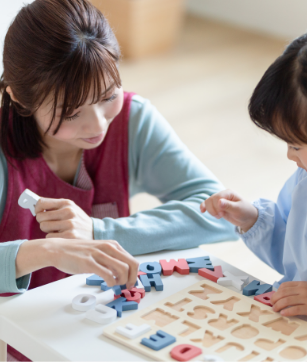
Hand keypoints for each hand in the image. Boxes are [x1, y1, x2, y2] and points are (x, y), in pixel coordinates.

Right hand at [16, 238, 138, 289]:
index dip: (135, 274)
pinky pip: (107, 275)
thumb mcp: (99, 251)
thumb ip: (110, 259)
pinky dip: (111, 282)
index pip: (132, 260)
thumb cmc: (78, 252)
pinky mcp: (89, 263)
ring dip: (121, 281)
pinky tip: (107, 284)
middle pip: (132, 264)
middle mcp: (108, 247)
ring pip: (122, 270)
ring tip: (114, 284)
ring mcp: (99, 254)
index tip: (131, 282)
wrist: (57, 249)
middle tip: (127, 286)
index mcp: (112, 245)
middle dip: (132, 278)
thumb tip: (122, 273)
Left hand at [35, 198, 92, 238]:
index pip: (42, 202)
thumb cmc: (78, 220)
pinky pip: (49, 237)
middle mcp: (68, 212)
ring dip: (48, 230)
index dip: (37, 208)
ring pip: (43, 227)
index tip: (38, 212)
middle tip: (50, 223)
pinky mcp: (69, 236)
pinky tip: (62, 236)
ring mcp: (69, 224)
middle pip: (40, 217)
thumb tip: (35, 204)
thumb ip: (55, 206)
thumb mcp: (70, 209)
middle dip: (43, 221)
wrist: (96, 232)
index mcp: (67, 203)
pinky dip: (53, 237)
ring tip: (58, 230)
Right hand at [200, 189, 257, 231]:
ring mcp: (219, 200)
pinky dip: (204, 207)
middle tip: (220, 216)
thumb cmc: (245, 212)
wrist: (247, 218)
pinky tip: (202, 211)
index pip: (217, 197)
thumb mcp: (239, 209)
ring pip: (208, 202)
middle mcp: (223, 195)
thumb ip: (229, 206)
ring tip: (218, 216)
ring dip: (210, 210)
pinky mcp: (217, 206)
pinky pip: (207, 205)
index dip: (217, 206)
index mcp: (229, 193)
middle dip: (213, 209)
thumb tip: (219, 202)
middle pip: (211, 199)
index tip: (222, 214)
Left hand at [271, 281, 306, 316]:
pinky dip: (287, 311)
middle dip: (274, 298)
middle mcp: (302, 290)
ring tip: (275, 309)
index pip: (284, 285)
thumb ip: (296, 290)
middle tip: (272, 304)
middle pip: (283, 293)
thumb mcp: (306, 289)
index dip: (277, 291)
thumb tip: (281, 296)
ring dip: (278, 305)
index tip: (274, 297)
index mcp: (301, 284)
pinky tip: (283, 313)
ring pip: (287, 300)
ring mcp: (305, 298)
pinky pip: (295, 309)